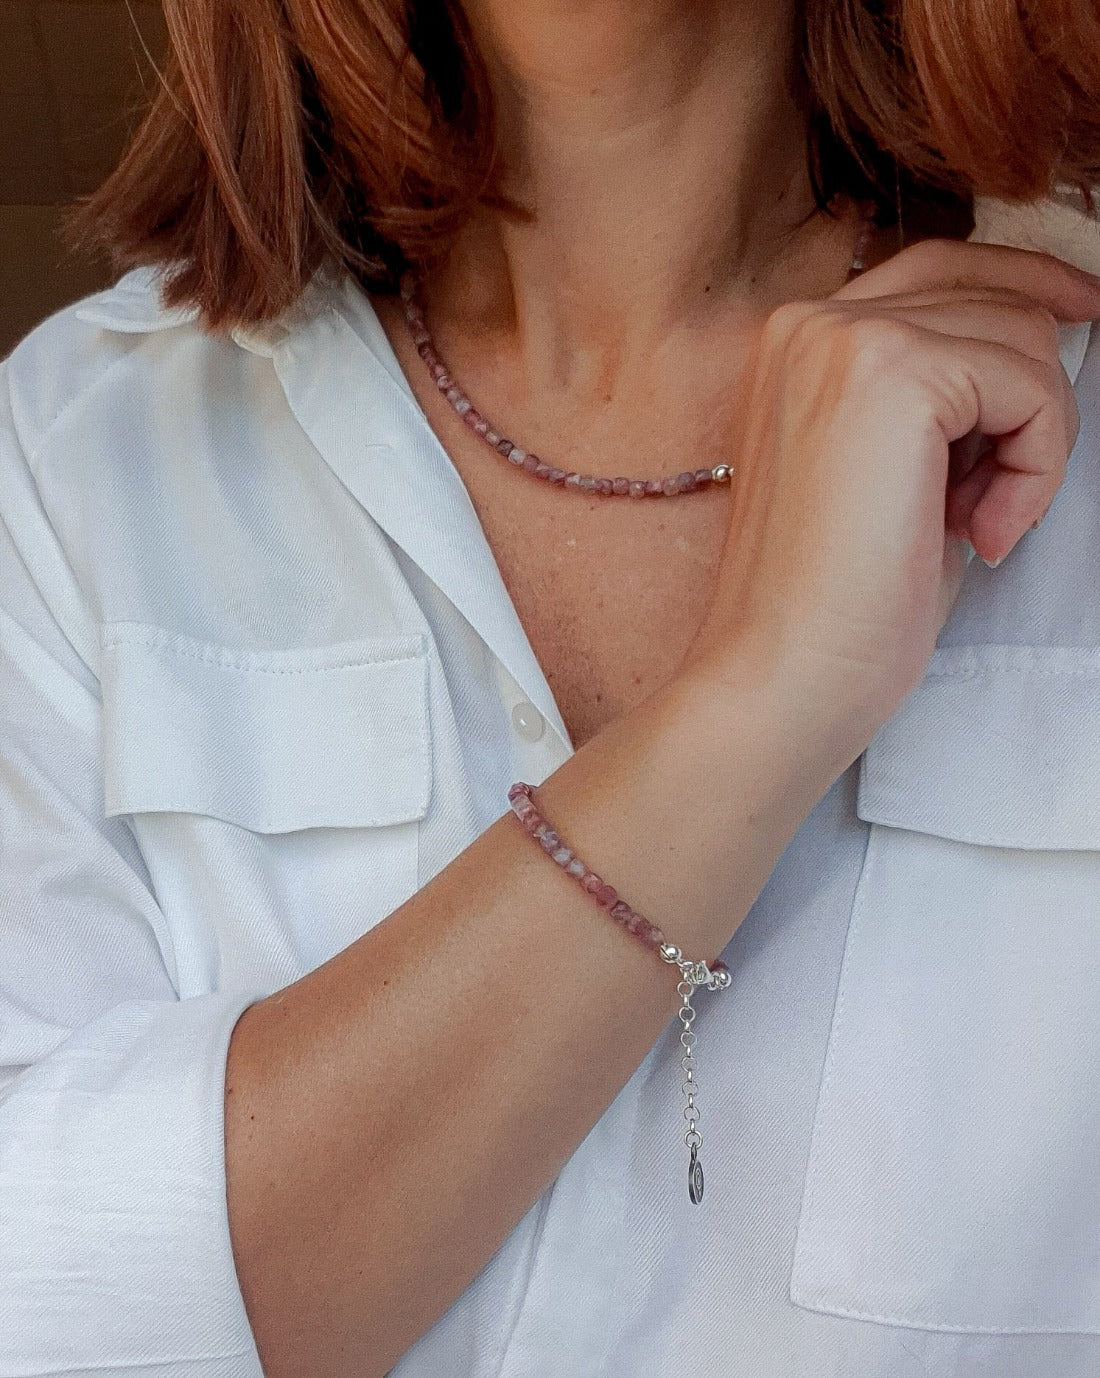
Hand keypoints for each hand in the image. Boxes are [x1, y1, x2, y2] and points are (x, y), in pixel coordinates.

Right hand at [682, 238, 1099, 773]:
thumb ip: (937, 397)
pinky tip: (982, 531)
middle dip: (1026, 400)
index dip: (1023, 284)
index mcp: (798, 342)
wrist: (782, 672)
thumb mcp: (888, 470)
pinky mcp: (892, 375)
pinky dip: (1035, 465)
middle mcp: (810, 322)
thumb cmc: (834, 600)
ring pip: (1022, 337)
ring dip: (1031, 441)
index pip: (940, 269)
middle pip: (994, 297)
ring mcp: (845, 340)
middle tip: (991, 504)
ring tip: (974, 526)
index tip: (1083, 311)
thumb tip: (1033, 354)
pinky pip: (1030, 385)